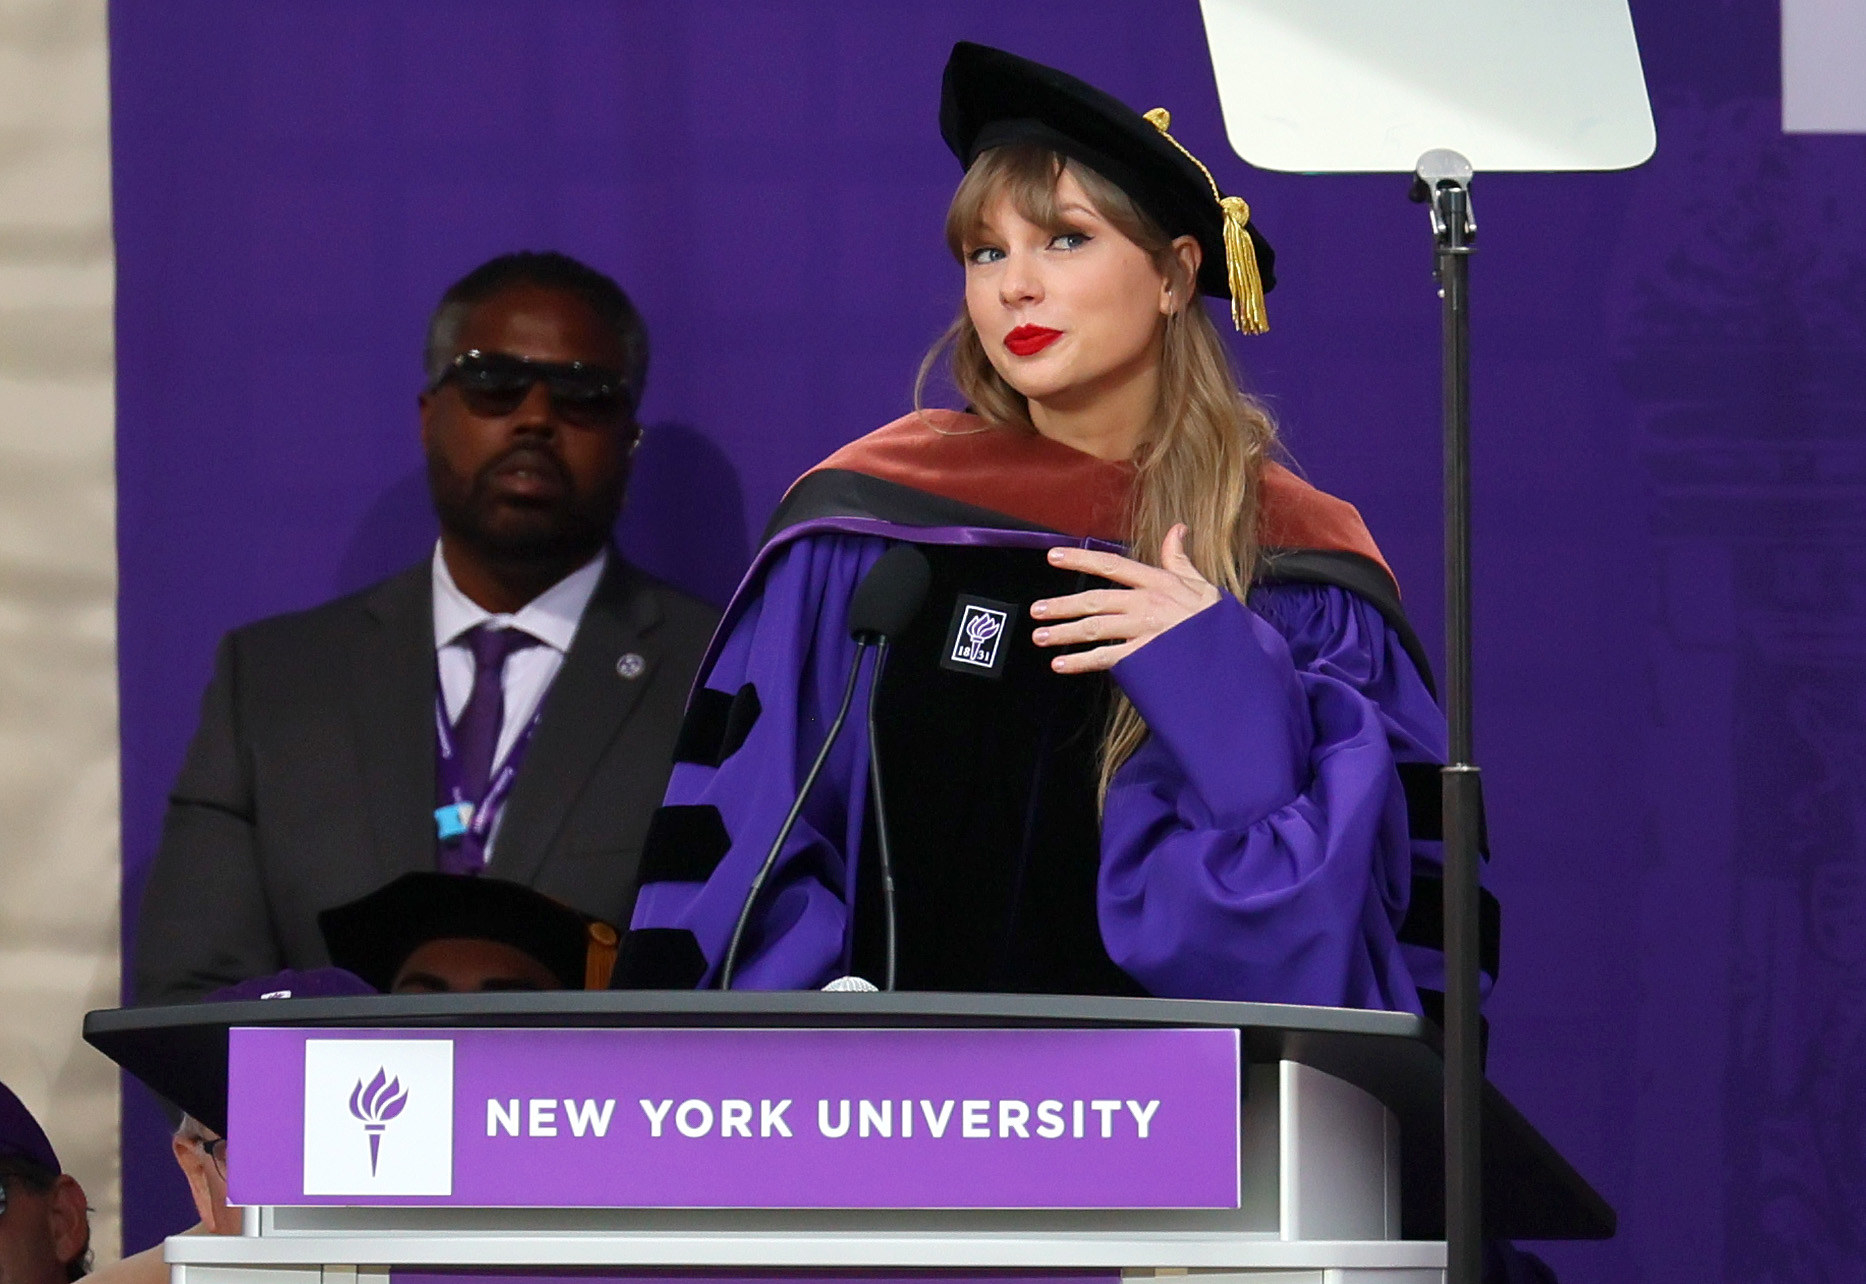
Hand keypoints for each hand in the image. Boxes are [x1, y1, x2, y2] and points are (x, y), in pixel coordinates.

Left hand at [1030, 525, 1221, 673]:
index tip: (1053, 556)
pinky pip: (1107, 658)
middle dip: (1062, 606)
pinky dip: (1081, 662)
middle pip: (1094, 600)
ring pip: (1095, 629)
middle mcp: (1146, 604)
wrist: (1234, 654)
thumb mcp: (1201, 583)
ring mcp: (1144, 631)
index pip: (1111, 565)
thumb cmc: (1216, 621)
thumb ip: (1179, 558)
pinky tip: (1061, 665)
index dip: (1080, 559)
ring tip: (1040, 637)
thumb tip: (1177, 528)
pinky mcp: (1146, 657)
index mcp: (1156, 582)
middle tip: (1036, 611)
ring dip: (1064, 633)